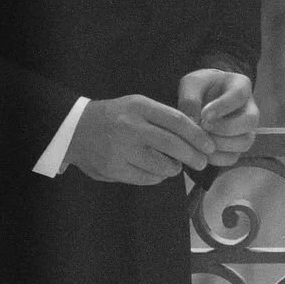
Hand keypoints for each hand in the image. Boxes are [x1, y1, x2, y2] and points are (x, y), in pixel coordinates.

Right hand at [64, 94, 211, 184]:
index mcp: (139, 107)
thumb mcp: (136, 106)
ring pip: (162, 165)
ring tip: (174, 166)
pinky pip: (147, 178)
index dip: (197, 136)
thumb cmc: (114, 117)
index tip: (209, 145)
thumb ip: (162, 118)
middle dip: (193, 156)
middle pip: (173, 144)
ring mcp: (122, 149)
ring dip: (174, 168)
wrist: (75, 129)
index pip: (177, 121)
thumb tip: (196, 136)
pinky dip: (158, 177)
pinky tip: (157, 172)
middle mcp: (131, 127)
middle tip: (202, 162)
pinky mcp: (115, 169)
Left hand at [177, 68, 259, 166]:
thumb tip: (192, 122)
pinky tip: (201, 150)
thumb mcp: (191, 85)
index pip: (239, 96)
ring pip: (244, 143)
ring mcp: (246, 129)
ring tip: (201, 139)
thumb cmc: (198, 87)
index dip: (222, 107)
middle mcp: (249, 109)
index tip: (204, 114)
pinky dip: (216, 158)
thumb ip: (190, 99)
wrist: (200, 97)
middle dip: (226, 128)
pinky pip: (233, 157)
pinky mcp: (236, 146)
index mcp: (241, 86)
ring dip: (221, 144)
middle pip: (249, 122)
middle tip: (204, 127)